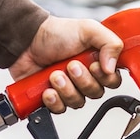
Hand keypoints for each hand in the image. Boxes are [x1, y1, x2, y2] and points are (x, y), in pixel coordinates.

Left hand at [9, 15, 123, 112]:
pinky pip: (61, 109)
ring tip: (54, 75)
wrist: (26, 41)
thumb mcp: (89, 29)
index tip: (93, 65)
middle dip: (82, 80)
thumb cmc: (57, 34)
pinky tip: (47, 89)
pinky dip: (54, 100)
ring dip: (66, 89)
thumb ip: (110, 43)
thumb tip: (112, 68)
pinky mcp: (54, 98)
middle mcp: (87, 78)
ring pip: (78, 102)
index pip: (113, 81)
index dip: (105, 77)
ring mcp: (70, 89)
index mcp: (99, 62)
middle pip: (96, 93)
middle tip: (70, 66)